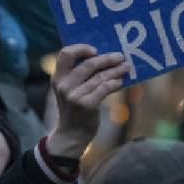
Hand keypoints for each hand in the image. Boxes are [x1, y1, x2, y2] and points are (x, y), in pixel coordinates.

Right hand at [46, 44, 129, 159]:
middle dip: (107, 58)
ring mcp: (75, 96)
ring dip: (116, 70)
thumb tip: (103, 56)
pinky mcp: (87, 105)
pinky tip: (120, 81)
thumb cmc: (74, 109)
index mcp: (57, 78)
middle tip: (120, 56)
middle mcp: (64, 85)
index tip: (95, 50)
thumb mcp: (68, 90)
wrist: (71, 135)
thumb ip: (77, 75)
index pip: (65, 54)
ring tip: (126, 67)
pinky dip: (115, 83)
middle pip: (89, 63)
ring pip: (100, 76)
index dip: (81, 48)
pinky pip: (105, 88)